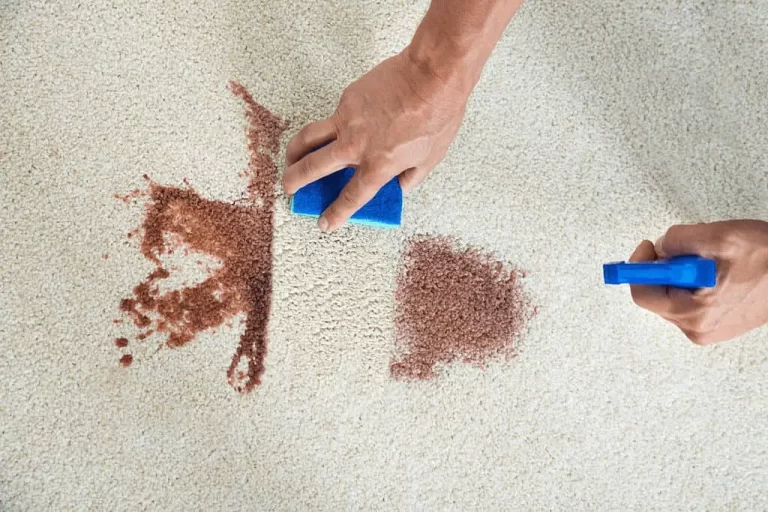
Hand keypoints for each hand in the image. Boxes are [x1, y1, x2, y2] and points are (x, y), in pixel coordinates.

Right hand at [283, 48, 468, 231]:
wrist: (432, 75)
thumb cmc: (438, 115)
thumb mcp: (430, 158)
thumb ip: (411, 177)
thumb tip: (400, 186)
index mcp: (378, 165)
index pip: (351, 197)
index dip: (335, 213)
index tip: (324, 223)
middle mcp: (356, 146)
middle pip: (314, 168)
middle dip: (296, 181)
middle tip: (289, 188)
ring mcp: (347, 120)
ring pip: (308, 138)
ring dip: (293, 152)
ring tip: (290, 160)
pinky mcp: (347, 99)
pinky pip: (331, 117)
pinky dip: (326, 127)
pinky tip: (332, 129)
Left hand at [629, 220, 767, 343]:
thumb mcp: (719, 237)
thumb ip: (679, 239)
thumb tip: (660, 247)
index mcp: (694, 313)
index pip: (642, 294)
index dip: (639, 266)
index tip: (649, 246)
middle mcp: (697, 328)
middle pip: (657, 294)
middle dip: (666, 266)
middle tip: (688, 248)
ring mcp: (708, 330)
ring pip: (674, 295)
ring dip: (683, 272)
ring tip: (713, 259)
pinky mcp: (718, 325)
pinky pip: (691, 300)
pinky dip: (696, 281)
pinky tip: (720, 270)